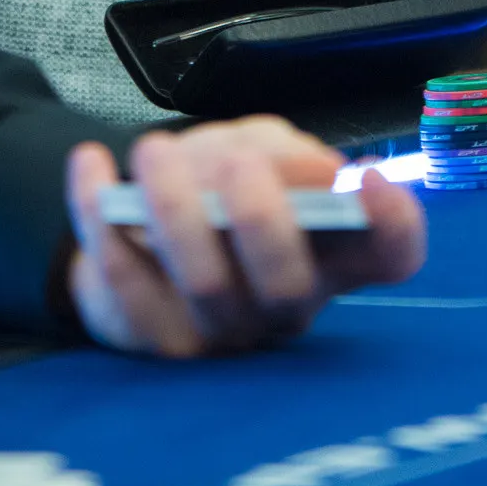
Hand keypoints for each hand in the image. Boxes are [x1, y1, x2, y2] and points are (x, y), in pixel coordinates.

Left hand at [64, 116, 425, 356]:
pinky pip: (122, 281)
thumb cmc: (217, 193)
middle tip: (235, 163)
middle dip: (263, 218)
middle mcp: (282, 304)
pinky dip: (99, 212)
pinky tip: (92, 163)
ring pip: (203, 285)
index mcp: (329, 252)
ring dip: (176, 206)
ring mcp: (216, 330)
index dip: (393, 226)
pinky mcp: (147, 336)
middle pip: (287, 288)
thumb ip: (282, 153)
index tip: (365, 179)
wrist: (136, 241)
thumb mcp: (257, 152)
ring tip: (155, 149)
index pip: (389, 258)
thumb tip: (315, 173)